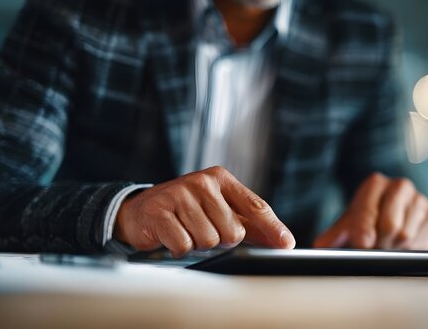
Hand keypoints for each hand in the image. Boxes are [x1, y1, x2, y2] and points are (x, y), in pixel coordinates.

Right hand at [114, 166, 295, 256]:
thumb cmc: (186, 212)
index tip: (287, 245)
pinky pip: (184, 245)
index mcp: (220, 178)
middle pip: (233, 232)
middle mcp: (202, 181)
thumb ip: (250, 224)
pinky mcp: (159, 211)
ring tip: (186, 231)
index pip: (255, 205)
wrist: (140, 211)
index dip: (273, 227)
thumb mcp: (219, 210)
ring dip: (198, 245)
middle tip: (203, 231)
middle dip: (220, 241)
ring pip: (209, 241)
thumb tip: (281, 241)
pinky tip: (172, 237)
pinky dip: (180, 248)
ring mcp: (179, 193)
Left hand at [314, 173, 427, 249]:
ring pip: (405, 236)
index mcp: (375, 184)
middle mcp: (399, 186)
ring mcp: (419, 199)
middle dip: (379, 243)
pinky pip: (421, 241)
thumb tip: (321, 247)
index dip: (364, 229)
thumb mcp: (348, 225)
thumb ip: (334, 235)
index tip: (362, 243)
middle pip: (389, 225)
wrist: (393, 216)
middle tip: (373, 250)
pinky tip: (402, 246)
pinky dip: (409, 249)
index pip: (368, 209)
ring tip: (386, 246)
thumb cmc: (367, 220)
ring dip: (393, 248)